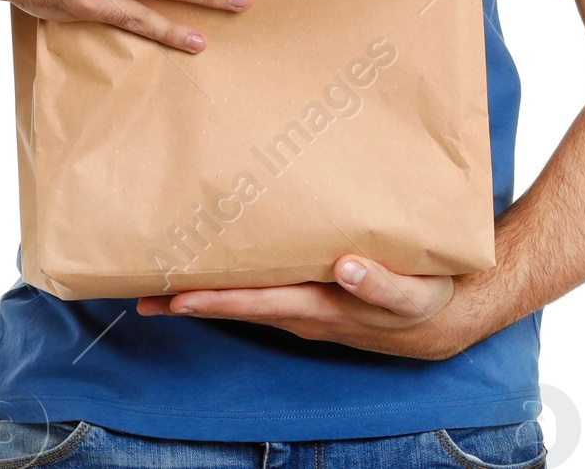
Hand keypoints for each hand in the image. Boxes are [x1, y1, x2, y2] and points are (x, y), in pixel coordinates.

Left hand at [136, 251, 487, 360]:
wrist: (442, 317)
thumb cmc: (427, 298)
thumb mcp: (413, 293)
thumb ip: (382, 283)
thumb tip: (346, 268)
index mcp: (321, 308)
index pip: (257, 305)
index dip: (216, 302)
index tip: (177, 298)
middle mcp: (303, 312)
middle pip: (237, 306)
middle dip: (190, 301)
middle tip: (142, 293)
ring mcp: (304, 308)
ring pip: (246, 300)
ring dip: (205, 294)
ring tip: (161, 283)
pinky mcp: (312, 297)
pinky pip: (264, 291)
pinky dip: (235, 285)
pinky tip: (219, 271)